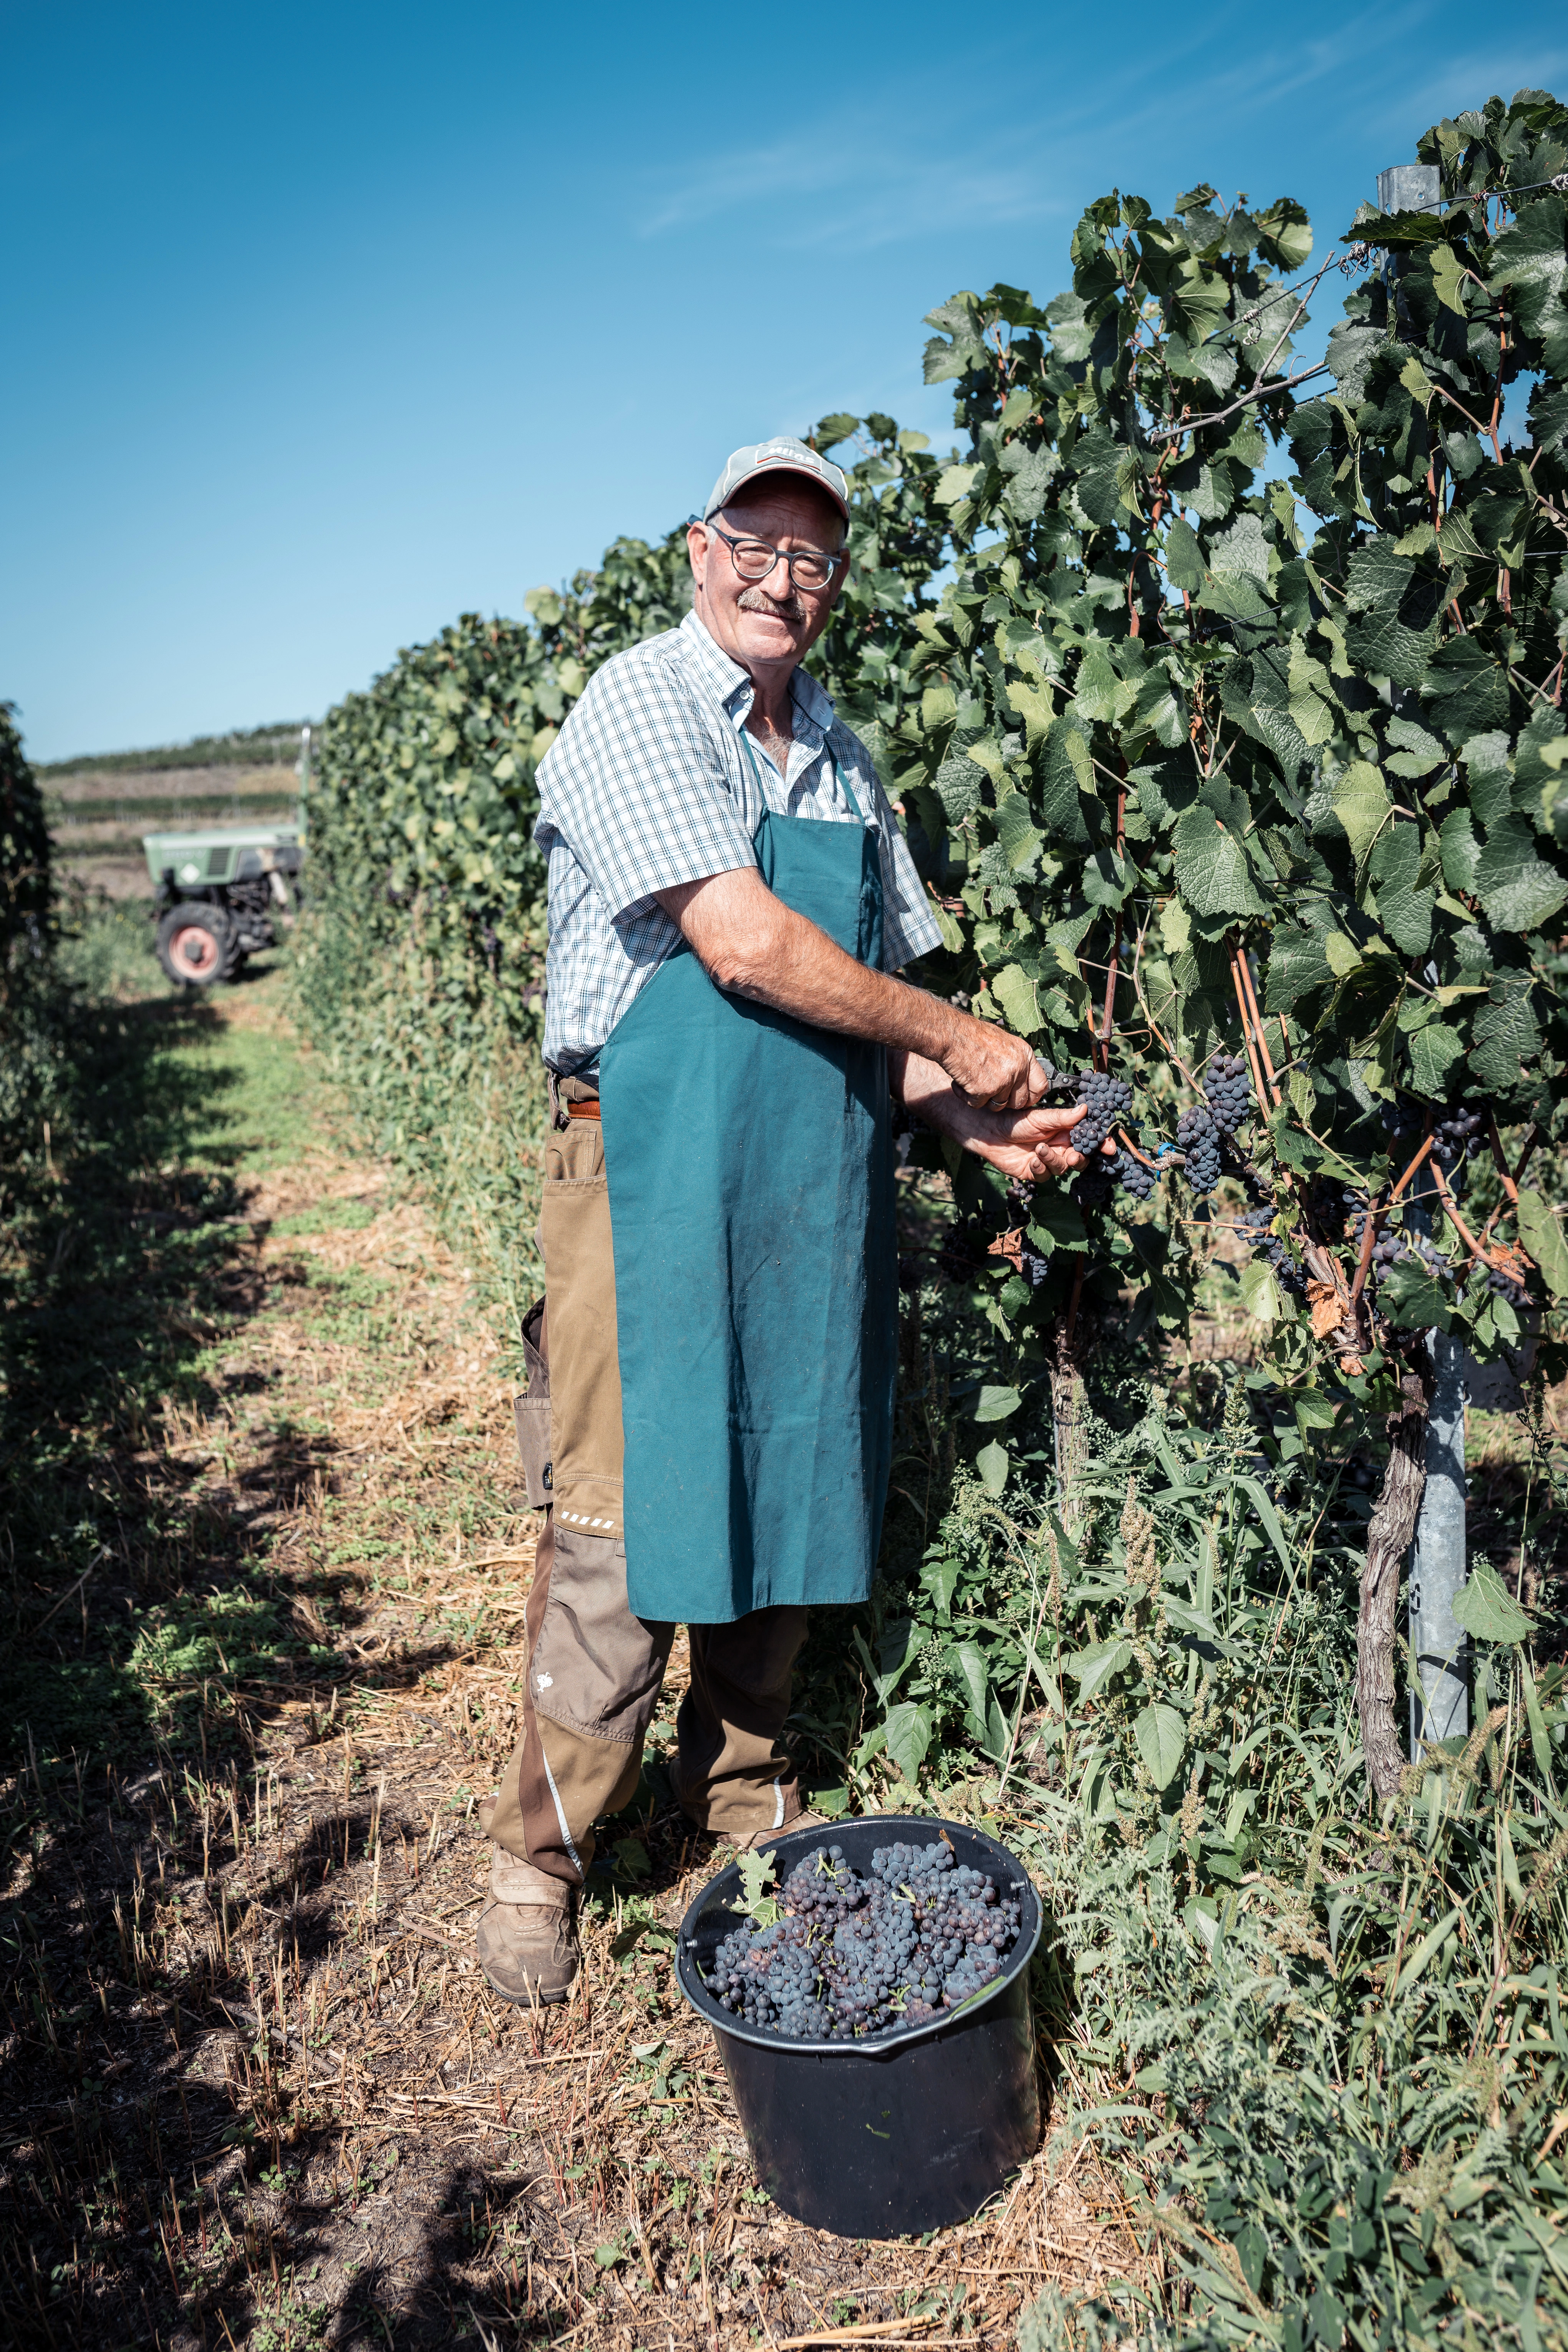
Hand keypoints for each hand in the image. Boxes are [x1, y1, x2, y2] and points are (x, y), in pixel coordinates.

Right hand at [939, 1011, 1049, 1111]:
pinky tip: (961, 1082)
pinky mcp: (985, 1090)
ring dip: (985, 1098)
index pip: (1040, 1086)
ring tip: (973, 1081)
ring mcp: (1003, 1080)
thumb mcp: (1004, 1042)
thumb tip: (1021, 1080)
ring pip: (998, 1106)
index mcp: (1025, 1054)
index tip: (1024, 1100)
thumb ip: (1016, 1061)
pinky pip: (978, 1104)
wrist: (952, 1035)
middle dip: (1005, 1102)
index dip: (1031, 1097)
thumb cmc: (972, 1035)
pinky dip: (967, 1097)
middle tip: (991, 1093)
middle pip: (1019, 1101)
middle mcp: (1018, 1068)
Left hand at [959, 1101, 1107, 1181]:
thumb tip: (1085, 1109)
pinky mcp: (1035, 1172)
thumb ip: (1063, 1117)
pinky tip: (1031, 1160)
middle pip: (1081, 1158)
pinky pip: (1045, 1176)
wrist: (990, 1132)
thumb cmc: (1015, 1120)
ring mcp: (1048, 1161)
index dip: (1101, 1144)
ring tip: (1039, 1150)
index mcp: (1066, 1132)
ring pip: (1063, 1169)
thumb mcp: (1041, 1117)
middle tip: (1074, 1156)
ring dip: (1053, 1160)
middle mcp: (1060, 1147)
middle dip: (1080, 1159)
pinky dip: (1040, 1169)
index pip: (1089, 1140)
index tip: (1109, 1148)